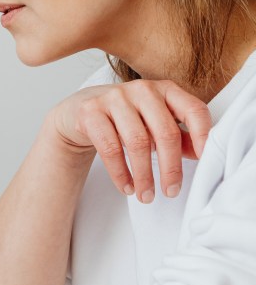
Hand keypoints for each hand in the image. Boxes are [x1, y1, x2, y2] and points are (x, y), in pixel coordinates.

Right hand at [48, 79, 210, 202]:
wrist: (80, 111)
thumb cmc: (123, 118)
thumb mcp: (153, 122)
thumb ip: (178, 134)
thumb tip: (199, 153)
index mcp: (165, 89)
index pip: (194, 110)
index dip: (203, 136)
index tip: (204, 161)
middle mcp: (142, 90)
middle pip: (165, 132)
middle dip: (170, 168)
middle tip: (171, 191)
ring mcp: (114, 98)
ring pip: (137, 143)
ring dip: (143, 175)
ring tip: (145, 194)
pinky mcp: (91, 112)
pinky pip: (110, 148)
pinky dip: (120, 173)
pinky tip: (126, 186)